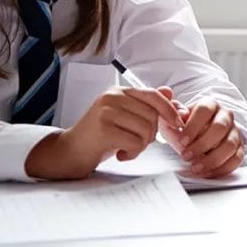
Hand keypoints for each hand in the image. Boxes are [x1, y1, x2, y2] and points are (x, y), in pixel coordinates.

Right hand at [25, 86, 181, 179]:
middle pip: (152, 116)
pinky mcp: (103, 129)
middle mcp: (112, 97)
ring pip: (146, 129)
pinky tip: (120, 155)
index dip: (169, 110)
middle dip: (150, 135)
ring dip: (141, 146)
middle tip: (135, 143)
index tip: (177, 123)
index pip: (153, 95)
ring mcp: (106, 111)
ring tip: (126, 148)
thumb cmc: (100, 136)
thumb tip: (169, 91)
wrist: (70, 152)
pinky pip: (135, 142)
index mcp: (119, 91)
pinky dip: (132, 153)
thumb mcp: (125, 117)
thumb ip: (146, 105)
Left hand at [164, 98, 244, 177]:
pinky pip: (236, 159)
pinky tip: (207, 172)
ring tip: (195, 168)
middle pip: (220, 127)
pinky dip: (221, 168)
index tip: (183, 141)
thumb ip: (171, 114)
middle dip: (202, 144)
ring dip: (212, 159)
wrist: (193, 138)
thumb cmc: (183, 128)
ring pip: (230, 145)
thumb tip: (181, 114)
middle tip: (186, 156)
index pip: (205, 110)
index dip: (193, 126)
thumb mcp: (171, 120)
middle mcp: (225, 116)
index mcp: (210, 105)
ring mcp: (234, 132)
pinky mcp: (239, 148)